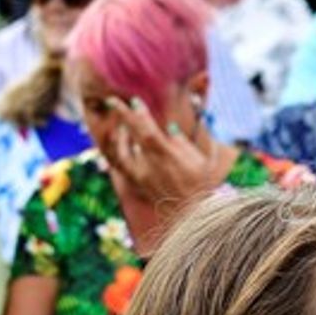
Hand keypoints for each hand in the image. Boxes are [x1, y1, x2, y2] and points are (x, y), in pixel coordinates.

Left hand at [100, 98, 232, 218]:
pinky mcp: (138, 184)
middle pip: (133, 136)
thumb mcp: (202, 162)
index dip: (140, 114)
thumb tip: (170, 128)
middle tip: (113, 101)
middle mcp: (152, 165)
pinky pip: (122, 165)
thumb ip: (184, 143)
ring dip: (120, 135)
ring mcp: (142, 176)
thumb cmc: (202, 185)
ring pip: (122, 150)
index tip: (134, 101)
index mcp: (169, 156)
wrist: (192, 213)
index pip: (149, 130)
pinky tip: (122, 144)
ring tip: (122, 125)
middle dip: (124, 116)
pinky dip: (120, 151)